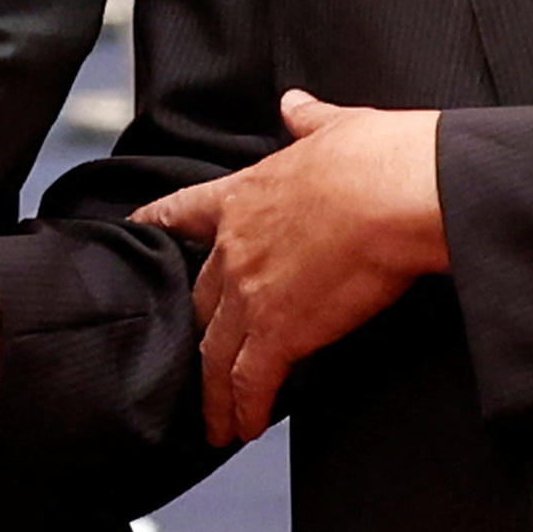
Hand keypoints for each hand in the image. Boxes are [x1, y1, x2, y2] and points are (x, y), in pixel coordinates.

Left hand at [133, 89, 446, 443]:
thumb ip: (311, 121)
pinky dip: (244, 408)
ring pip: (217, 353)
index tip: (135, 229)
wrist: (397, 193)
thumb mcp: (338, 128)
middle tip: (192, 363)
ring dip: (215, 393)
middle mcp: (236, 248)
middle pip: (201, 300)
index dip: (158, 223)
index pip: (185, 212)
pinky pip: (252, 381)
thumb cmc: (378, 157)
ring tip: (214, 424)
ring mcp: (253, 293)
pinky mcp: (282, 332)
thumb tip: (295, 103)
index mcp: (245, 195)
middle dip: (196, 333)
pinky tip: (244, 428)